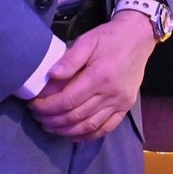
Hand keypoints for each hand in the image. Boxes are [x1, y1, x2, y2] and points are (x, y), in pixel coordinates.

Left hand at [29, 12, 155, 138]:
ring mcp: (120, 102)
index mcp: (99, 76)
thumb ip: (69, 59)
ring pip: (88, 126)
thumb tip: (50, 76)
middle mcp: (111, 93)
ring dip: (66, 130)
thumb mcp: (88, 40)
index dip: (47, 107)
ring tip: (50, 126)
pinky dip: (87, 135)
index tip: (33, 105)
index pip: (67, 100)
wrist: (139, 37)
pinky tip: (73, 134)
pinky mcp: (126, 106)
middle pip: (75, 116)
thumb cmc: (110, 37)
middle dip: (51, 119)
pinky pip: (106, 128)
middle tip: (37, 116)